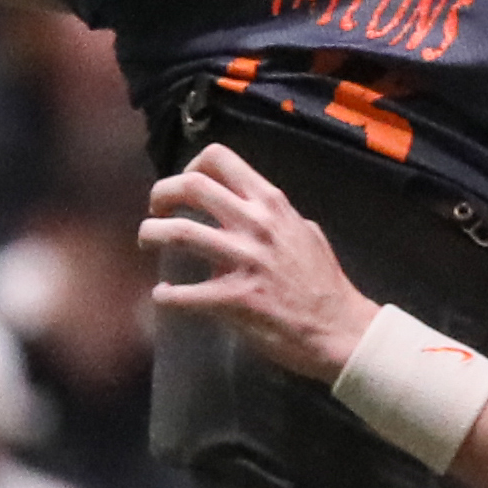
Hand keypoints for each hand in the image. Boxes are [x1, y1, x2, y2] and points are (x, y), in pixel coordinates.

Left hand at [137, 143, 375, 382]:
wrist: (339, 328)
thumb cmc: (324, 282)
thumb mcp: (306, 232)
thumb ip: (275, 217)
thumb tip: (249, 210)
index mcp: (272, 204)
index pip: (220, 159)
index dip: (190, 167)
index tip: (185, 186)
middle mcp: (255, 224)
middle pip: (191, 186)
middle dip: (161, 194)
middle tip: (155, 211)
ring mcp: (243, 261)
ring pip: (178, 232)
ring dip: (151, 234)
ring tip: (148, 242)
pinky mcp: (232, 299)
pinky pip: (181, 293)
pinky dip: (164, 293)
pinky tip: (164, 294)